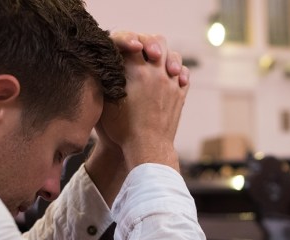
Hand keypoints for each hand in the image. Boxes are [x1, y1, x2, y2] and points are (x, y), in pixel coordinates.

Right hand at [85, 33, 189, 205]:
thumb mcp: (105, 102)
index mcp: (136, 72)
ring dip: (167, 57)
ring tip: (158, 64)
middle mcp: (157, 74)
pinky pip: (184, 74)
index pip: (134, 41)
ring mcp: (171, 83)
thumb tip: (107, 62)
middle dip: (150, 43)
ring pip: (174, 56)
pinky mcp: (180, 95)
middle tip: (145, 52)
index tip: (127, 47)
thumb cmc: (121, 129)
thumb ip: (107, 79)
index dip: (128, 40)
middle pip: (158, 41)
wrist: (146, 148)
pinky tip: (169, 76)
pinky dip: (177, 72)